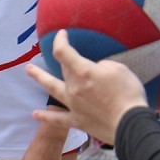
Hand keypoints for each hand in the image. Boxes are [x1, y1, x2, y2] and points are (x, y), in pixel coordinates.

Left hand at [27, 30, 149, 145]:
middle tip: (56, 52)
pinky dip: (46, 116)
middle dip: (60, 58)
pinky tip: (35, 114)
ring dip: (40, 78)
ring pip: (52, 89)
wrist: (130, 125)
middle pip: (62, 69)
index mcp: (83, 72)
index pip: (64, 52)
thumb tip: (95, 70)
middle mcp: (74, 87)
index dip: (60, 40)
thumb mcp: (120, 69)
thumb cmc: (128, 94)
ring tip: (28, 70)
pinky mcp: (77, 121)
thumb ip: (102, 66)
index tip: (61, 34)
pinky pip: (58, 119)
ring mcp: (73, 105)